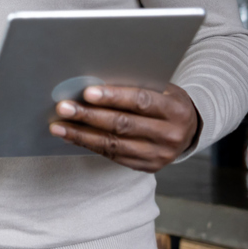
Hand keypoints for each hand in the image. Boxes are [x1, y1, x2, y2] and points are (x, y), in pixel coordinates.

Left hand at [49, 83, 199, 171]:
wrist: (189, 130)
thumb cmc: (166, 101)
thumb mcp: (161, 88)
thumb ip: (136, 85)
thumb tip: (94, 81)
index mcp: (175, 109)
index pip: (141, 102)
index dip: (113, 97)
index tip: (87, 93)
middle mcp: (170, 135)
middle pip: (123, 125)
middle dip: (89, 116)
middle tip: (64, 108)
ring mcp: (159, 155)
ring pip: (114, 144)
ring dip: (82, 135)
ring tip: (58, 127)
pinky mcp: (148, 167)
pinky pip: (113, 156)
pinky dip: (90, 145)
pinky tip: (72, 137)